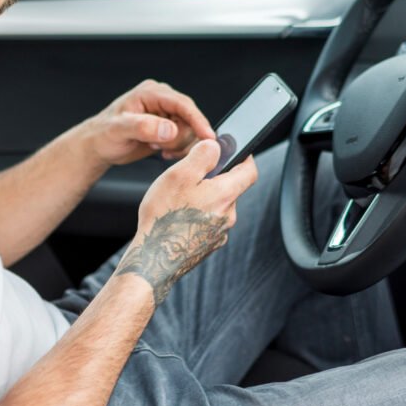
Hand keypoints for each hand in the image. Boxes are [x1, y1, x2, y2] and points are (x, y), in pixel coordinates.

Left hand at [84, 80, 215, 166]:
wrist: (98, 146)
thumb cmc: (103, 135)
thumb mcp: (119, 130)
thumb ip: (143, 127)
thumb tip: (169, 128)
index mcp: (151, 93)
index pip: (182, 104)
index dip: (197, 120)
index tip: (208, 137)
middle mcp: (162, 100)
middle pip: (190, 119)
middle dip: (179, 138)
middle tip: (158, 147)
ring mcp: (166, 114)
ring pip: (190, 131)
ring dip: (176, 145)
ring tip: (155, 147)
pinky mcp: (169, 127)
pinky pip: (186, 139)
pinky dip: (178, 149)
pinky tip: (161, 151)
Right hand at [115, 140, 257, 304]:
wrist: (154, 259)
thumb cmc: (164, 218)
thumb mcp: (180, 174)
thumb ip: (202, 156)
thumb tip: (216, 146)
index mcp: (225, 194)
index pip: (250, 171)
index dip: (244, 157)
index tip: (235, 150)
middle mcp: (228, 215)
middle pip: (231, 188)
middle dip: (215, 178)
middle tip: (191, 175)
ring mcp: (219, 233)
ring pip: (218, 206)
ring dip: (204, 198)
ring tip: (178, 199)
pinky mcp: (208, 245)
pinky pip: (208, 222)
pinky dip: (197, 215)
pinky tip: (177, 217)